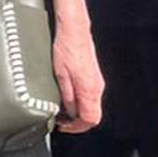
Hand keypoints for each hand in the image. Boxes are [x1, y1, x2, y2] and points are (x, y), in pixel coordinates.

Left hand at [51, 17, 104, 132]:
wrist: (74, 28)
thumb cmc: (66, 48)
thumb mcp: (60, 75)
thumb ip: (67, 97)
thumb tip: (70, 113)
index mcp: (90, 90)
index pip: (90, 119)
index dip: (76, 128)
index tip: (63, 127)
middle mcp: (97, 87)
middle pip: (92, 114)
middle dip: (76, 122)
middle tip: (60, 120)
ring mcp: (97, 81)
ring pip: (91, 105)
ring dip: (77, 111)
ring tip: (61, 110)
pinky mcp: (93, 75)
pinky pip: (89, 95)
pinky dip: (79, 101)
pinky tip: (67, 96)